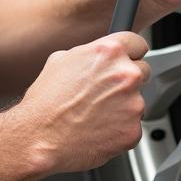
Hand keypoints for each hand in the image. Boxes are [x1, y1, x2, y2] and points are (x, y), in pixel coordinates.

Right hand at [18, 33, 149, 173]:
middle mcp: (125, 74)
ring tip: (94, 114)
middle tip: (104, 93)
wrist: (39, 137)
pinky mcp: (133, 131)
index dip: (130, 53)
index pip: (137, 43)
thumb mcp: (60, 60)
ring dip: (122, 106)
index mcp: (109, 52)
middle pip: (142, 71)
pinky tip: (97, 129)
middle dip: (126, 81)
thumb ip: (88, 54)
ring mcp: (133, 104)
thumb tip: (96, 55)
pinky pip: (132, 126)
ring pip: (136, 101)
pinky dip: (119, 129)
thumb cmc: (45, 102)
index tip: (129, 59)